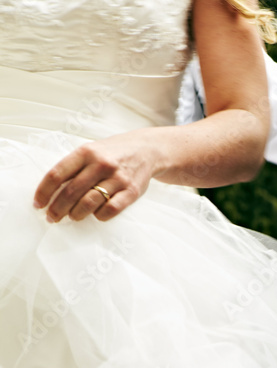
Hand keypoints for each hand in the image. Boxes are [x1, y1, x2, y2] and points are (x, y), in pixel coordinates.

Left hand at [33, 130, 160, 222]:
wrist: (146, 150)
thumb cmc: (113, 153)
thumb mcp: (91, 151)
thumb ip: (74, 167)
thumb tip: (52, 192)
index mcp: (86, 152)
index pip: (57, 174)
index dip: (44, 192)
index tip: (38, 204)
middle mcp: (100, 164)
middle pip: (71, 192)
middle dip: (57, 209)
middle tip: (52, 218)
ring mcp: (117, 178)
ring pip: (89, 203)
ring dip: (76, 214)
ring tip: (72, 217)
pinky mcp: (131, 192)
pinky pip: (110, 210)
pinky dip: (99, 215)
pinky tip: (96, 215)